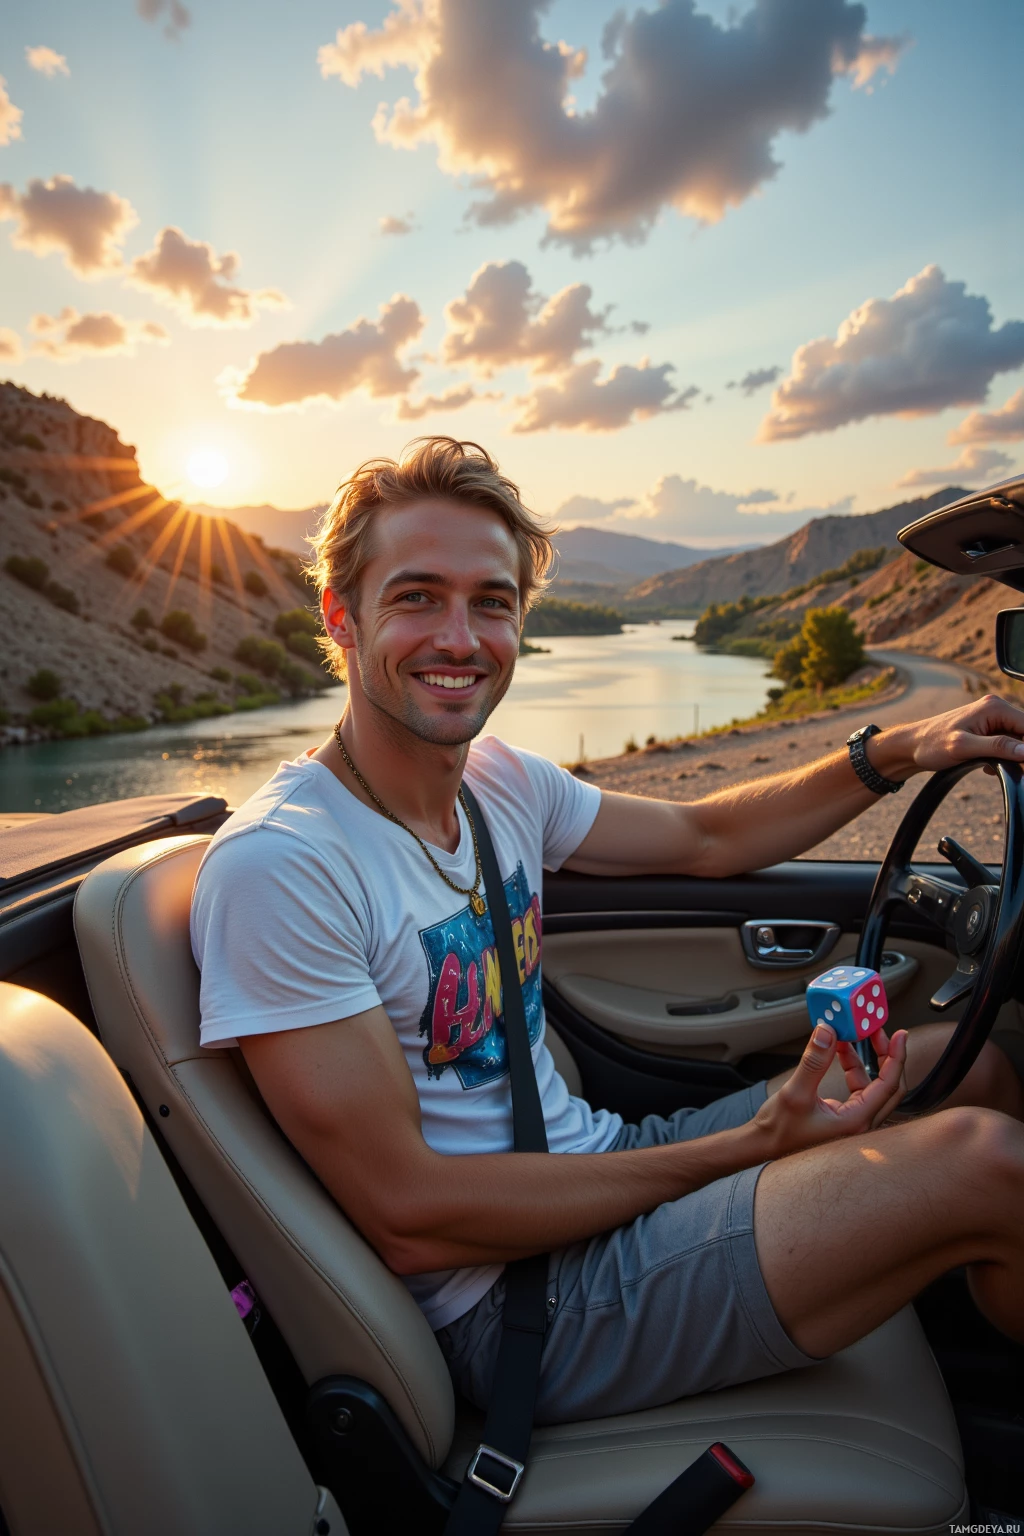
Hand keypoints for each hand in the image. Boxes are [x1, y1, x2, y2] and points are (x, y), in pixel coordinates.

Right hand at [751, 1023, 907, 1159]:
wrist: (764, 1148)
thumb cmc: (779, 1130)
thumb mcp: (795, 1092)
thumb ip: (814, 1062)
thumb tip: (827, 1031)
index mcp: (856, 1121)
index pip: (888, 1085)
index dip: (896, 1057)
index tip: (899, 1034)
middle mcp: (861, 1124)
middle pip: (888, 1085)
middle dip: (884, 1055)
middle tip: (875, 1031)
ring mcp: (854, 1122)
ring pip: (873, 1086)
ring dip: (864, 1060)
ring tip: (850, 1037)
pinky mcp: (845, 1117)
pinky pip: (859, 1089)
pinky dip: (852, 1068)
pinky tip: (840, 1053)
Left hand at [872, 694, 1023, 781]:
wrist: (911, 746)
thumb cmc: (932, 744)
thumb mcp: (964, 748)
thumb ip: (997, 747)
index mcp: (995, 707)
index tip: (1022, 766)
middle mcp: (996, 709)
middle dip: (1018, 755)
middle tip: (1001, 768)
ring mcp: (991, 719)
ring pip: (1016, 742)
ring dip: (1009, 758)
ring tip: (989, 767)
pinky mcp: (986, 730)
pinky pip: (1005, 745)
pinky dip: (1000, 758)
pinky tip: (986, 766)